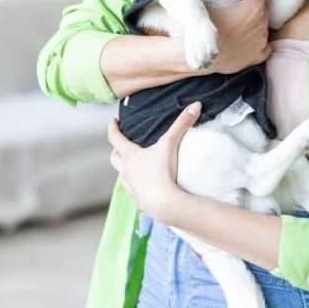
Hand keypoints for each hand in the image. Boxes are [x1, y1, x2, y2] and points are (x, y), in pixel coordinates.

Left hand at [107, 101, 200, 222]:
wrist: (166, 204)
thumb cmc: (164, 172)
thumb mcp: (170, 145)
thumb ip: (182, 124)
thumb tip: (195, 104)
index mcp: (130, 156)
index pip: (115, 138)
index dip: (112, 127)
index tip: (113, 120)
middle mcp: (127, 172)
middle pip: (114, 158)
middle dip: (116, 150)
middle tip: (121, 144)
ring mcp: (132, 188)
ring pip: (122, 176)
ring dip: (125, 170)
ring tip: (133, 166)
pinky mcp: (139, 201)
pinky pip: (134, 192)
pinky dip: (136, 187)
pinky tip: (144, 187)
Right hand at [201, 0, 274, 74]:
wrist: (203, 57)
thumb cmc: (206, 28)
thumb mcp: (210, 3)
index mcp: (253, 8)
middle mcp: (262, 23)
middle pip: (265, 8)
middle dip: (258, 3)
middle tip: (246, 4)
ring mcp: (262, 41)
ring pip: (264, 26)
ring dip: (257, 23)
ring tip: (242, 25)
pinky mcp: (258, 56)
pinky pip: (265, 46)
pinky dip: (260, 42)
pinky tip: (251, 41)